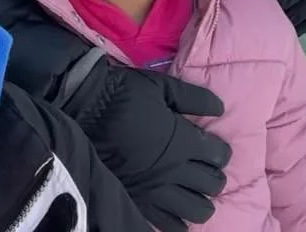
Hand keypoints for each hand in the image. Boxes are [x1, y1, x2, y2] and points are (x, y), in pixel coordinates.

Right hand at [62, 61, 230, 231]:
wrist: (84, 110)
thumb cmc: (125, 95)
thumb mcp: (162, 87)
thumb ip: (194, 98)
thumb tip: (219, 109)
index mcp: (184, 142)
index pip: (219, 157)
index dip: (220, 151)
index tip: (213, 147)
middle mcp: (175, 172)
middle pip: (212, 186)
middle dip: (213, 176)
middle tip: (203, 168)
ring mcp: (157, 192)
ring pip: (197, 211)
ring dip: (199, 201)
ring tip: (191, 192)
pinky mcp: (139, 204)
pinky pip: (169, 225)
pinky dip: (178, 220)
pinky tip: (173, 210)